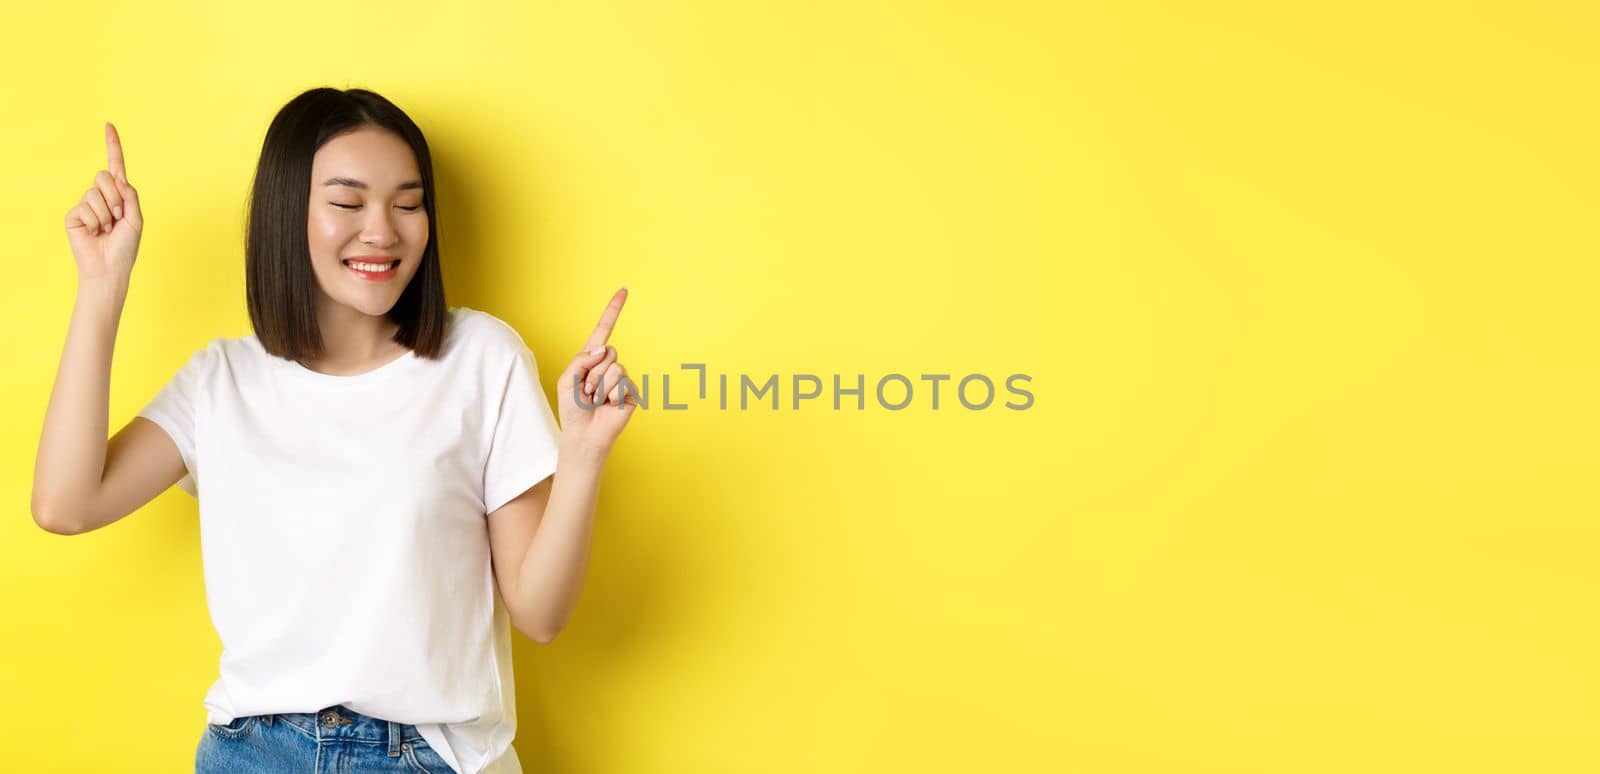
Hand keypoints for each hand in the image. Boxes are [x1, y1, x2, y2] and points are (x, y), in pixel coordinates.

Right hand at [65, 122, 142, 283]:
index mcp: (119, 196)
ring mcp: (86, 205)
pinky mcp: (74, 215)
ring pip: (95, 192)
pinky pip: (85, 207)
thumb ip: (130, 196)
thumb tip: (119, 179)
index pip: (116, 166)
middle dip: (114, 197)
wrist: (109, 268)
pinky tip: (95, 232)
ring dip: (106, 213)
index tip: (109, 125)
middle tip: (117, 218)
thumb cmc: (125, 247)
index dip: (113, 146)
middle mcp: (102, 197)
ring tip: (107, 229)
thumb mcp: (136, 219)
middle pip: (104, 176)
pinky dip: (95, 221)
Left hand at [555, 287, 636, 456]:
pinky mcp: (631, 391)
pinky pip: (622, 382)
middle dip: (593, 372)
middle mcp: (609, 365)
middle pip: (608, 351)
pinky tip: (608, 406)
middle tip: (587, 391)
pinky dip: (611, 395)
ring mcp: (622, 378)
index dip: (614, 310)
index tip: (624, 290)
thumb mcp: (567, 379)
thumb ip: (581, 359)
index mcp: (592, 358)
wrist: (584, 435)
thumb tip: (604, 348)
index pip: (604, 330)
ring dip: (600, 386)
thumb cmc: (572, 409)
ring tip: (596, 400)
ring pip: (614, 367)